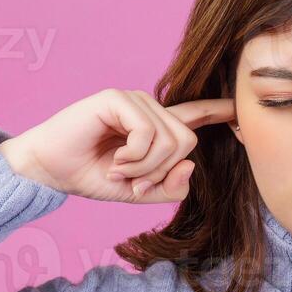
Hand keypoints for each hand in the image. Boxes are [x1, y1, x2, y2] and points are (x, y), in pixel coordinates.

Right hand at [0, 89, 235, 202]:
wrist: (50, 170)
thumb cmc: (91, 176)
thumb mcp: (139, 192)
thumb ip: (170, 187)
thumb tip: (190, 167)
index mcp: (158, 127)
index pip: (197, 114)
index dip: (221, 111)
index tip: (241, 109)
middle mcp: (150, 109)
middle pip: (187, 142)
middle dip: (161, 172)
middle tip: (133, 182)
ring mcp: (135, 101)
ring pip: (171, 141)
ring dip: (144, 168)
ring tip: (119, 171)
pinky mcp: (118, 99)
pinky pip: (149, 134)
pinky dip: (134, 158)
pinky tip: (115, 160)